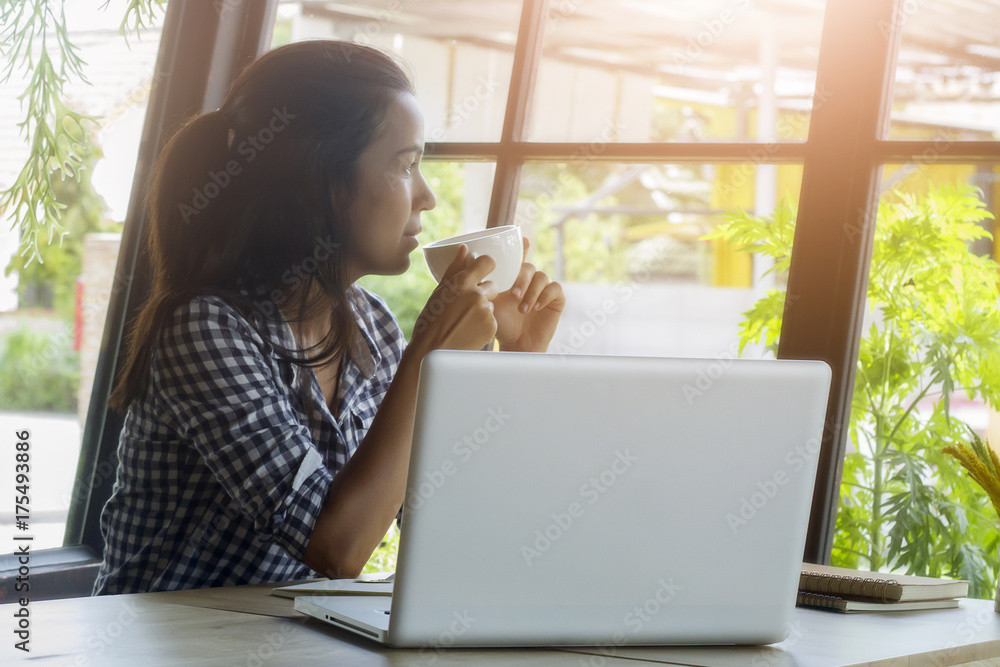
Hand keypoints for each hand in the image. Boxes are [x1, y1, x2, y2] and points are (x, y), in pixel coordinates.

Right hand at [410, 245, 498, 355]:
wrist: (433, 351)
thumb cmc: (431, 321)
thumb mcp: (439, 292)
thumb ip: (455, 269)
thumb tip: (464, 249)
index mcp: (462, 283)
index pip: (488, 262)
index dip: (487, 266)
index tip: (484, 270)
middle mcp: (477, 295)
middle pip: (492, 286)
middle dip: (484, 293)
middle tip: (467, 306)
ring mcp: (486, 312)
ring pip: (490, 305)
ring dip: (482, 311)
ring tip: (464, 322)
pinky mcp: (492, 328)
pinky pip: (492, 321)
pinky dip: (483, 326)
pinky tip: (469, 331)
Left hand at [493, 237, 564, 351]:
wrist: (517, 345)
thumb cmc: (501, 326)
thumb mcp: (489, 304)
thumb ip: (483, 286)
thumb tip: (471, 266)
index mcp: (514, 278)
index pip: (519, 259)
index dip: (523, 248)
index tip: (524, 241)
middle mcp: (530, 281)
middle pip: (529, 267)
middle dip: (521, 279)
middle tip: (514, 296)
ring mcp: (544, 289)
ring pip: (542, 277)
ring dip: (532, 292)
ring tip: (523, 309)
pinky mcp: (556, 299)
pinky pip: (555, 288)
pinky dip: (545, 296)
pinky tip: (536, 308)